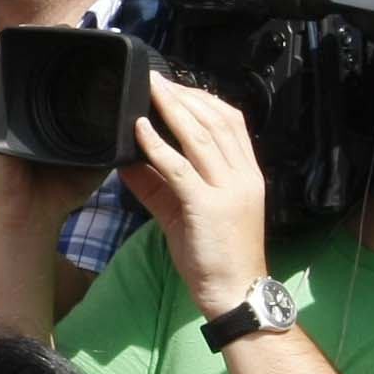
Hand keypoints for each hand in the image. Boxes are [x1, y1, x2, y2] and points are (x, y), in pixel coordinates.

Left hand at [122, 74, 269, 315]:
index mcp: (246, 174)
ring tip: (148, 91)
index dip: (203, 99)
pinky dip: (158, 145)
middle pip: (216, 121)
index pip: (230, 122)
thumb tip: (127, 159)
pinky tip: (140, 130)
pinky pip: (180, 168)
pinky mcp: (208, 207)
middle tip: (155, 80)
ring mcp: (228, 190)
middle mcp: (243, 176)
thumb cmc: (214, 256)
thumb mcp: (187, 213)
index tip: (176, 87)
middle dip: (184, 96)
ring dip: (171, 109)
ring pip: (200, 137)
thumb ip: (160, 185)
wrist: (235, 293)